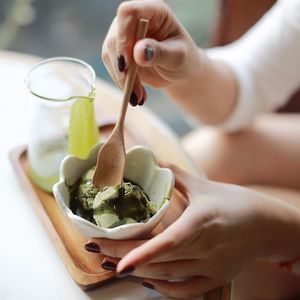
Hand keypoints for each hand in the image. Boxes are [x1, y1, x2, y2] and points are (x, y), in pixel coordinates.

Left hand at [86, 165, 295, 298]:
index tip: (115, 262)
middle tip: (96, 247)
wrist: (268, 226)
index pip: (170, 242)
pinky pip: (185, 291)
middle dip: (123, 256)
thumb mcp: (206, 186)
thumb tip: (154, 158)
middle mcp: (206, 249)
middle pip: (160, 260)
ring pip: (168, 277)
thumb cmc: (236, 202)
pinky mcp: (215, 279)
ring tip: (110, 260)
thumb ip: (177, 175)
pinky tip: (145, 279)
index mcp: (203, 221)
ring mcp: (211, 268)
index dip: (142, 254)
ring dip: (138, 271)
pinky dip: (163, 289)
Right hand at [102, 0, 201, 104]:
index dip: (124, 36)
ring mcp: (124, 36)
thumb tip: (138, 53)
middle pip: (115, 38)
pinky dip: (123, 85)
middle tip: (134, 92)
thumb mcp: (177, 57)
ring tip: (138, 98)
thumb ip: (160, 53)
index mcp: (153, 11)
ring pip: (110, 56)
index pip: (128, 13)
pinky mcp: (119, 53)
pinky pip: (113, 68)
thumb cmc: (183, 59)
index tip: (128, 63)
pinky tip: (136, 95)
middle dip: (123, 69)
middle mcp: (134, 20)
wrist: (178, 71)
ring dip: (122, 80)